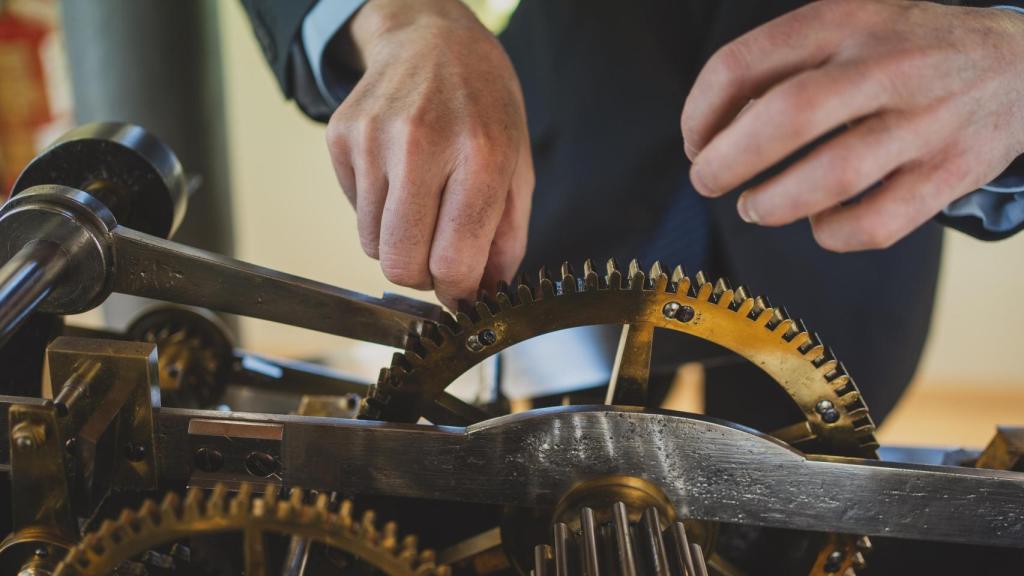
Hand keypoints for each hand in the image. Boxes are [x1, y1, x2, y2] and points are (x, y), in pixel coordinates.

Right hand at [326, 0, 533, 307]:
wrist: (431, 39)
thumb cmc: (483, 105)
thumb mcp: (518, 164)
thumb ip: (507, 236)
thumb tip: (485, 292)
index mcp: (479, 155)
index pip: (453, 260)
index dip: (458, 291)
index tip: (462, 292)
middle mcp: (421, 145)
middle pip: (401, 262)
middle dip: (423, 276)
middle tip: (439, 257)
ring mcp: (373, 139)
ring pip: (372, 244)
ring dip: (399, 241)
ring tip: (422, 204)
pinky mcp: (341, 137)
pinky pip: (354, 213)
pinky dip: (377, 212)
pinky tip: (399, 177)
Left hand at [681, 0, 1023, 250]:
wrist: (1019, 63)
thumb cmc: (907, 52)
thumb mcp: (850, 26)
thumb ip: (785, 64)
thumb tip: (713, 131)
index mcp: (845, 20)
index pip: (743, 64)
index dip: (700, 113)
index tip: (696, 140)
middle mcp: (887, 64)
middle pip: (786, 117)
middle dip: (727, 162)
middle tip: (708, 181)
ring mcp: (926, 120)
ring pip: (832, 177)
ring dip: (773, 203)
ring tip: (754, 206)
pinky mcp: (952, 171)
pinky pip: (876, 223)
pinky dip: (832, 233)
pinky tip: (821, 222)